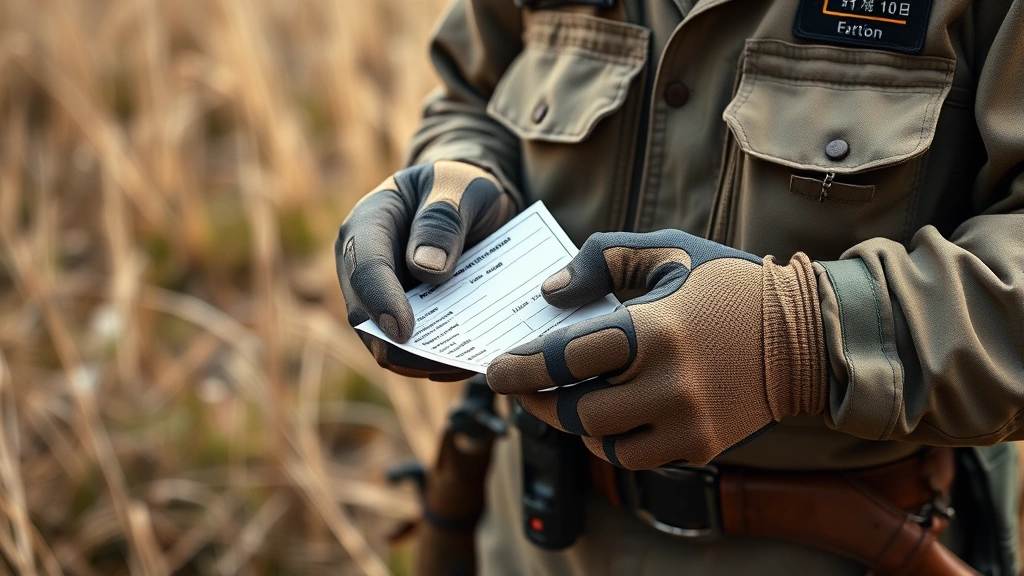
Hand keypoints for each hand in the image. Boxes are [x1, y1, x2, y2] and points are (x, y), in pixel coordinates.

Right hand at [336, 161, 514, 380]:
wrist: (471, 202)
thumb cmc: (461, 188)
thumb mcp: (461, 187)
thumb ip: (443, 220)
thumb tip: (425, 270)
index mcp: (367, 223)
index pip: (364, 268)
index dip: (382, 303)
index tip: (405, 331)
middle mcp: (362, 264)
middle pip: (366, 317)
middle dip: (401, 346)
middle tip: (445, 362)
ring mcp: (379, 294)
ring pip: (385, 342)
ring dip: (421, 359)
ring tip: (464, 363)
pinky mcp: (402, 316)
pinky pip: (411, 348)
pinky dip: (437, 359)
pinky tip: (469, 360)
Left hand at [486, 230, 825, 467]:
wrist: (807, 336)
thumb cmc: (728, 285)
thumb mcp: (669, 250)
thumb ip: (604, 257)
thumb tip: (551, 293)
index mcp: (657, 329)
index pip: (567, 357)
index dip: (521, 368)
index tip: (493, 371)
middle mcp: (670, 382)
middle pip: (577, 411)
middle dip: (538, 402)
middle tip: (521, 389)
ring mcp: (688, 421)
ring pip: (602, 443)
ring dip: (575, 425)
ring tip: (567, 400)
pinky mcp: (701, 447)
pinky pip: (636, 458)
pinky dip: (612, 442)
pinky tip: (609, 416)